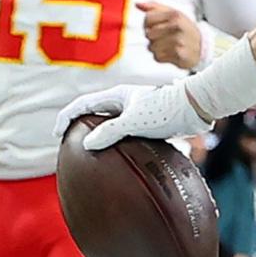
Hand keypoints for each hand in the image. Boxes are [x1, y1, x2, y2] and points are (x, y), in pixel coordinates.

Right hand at [57, 81, 208, 149]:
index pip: (83, 104)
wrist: (198, 108)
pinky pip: (129, 135)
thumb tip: (88, 144)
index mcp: (117, 96)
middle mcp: (126, 103)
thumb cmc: (167, 109)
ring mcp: (139, 113)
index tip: (57, 133)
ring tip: (93, 154)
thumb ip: (110, 132)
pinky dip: (120, 145)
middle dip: (81, 127)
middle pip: (96, 114)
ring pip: (113, 126)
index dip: (67, 117)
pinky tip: (121, 160)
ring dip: (102, 137)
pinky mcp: (152, 124)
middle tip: (71, 144)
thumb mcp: (134, 121)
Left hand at [139, 1, 205, 71]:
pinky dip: (162, 56)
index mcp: (174, 15)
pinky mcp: (178, 55)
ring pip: (151, 47)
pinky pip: (157, 57)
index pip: (147, 19)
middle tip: (166, 37)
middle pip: (148, 34)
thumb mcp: (173, 13)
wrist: (203, 46)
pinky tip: (171, 52)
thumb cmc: (185, 29)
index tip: (158, 26)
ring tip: (169, 45)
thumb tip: (138, 4)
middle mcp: (176, 27)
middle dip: (154, 37)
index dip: (149, 24)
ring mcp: (178, 41)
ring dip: (157, 48)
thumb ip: (154, 7)